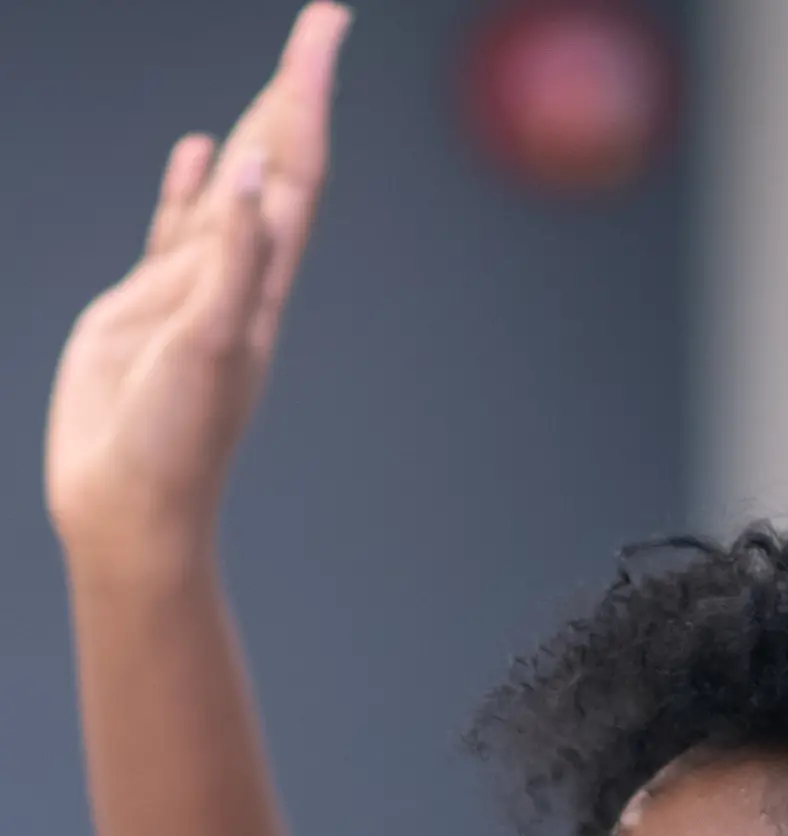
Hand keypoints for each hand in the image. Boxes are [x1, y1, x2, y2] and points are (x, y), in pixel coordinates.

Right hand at [46, 3, 350, 563]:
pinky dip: (193, 187)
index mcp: (259, 285)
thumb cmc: (173, 443)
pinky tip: (202, 152)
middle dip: (295, 92)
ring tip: (277, 77)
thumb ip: (232, 258)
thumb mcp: (210, 345)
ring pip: (230, 191)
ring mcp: (191, 292)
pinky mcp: (147, 309)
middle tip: (322, 23)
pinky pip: (176, 230)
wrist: (131, 506)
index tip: (327, 28)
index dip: (308, 96)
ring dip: (255, 131)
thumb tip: (255, 171)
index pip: (296, 171)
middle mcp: (235, 279)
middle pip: (276, 166)